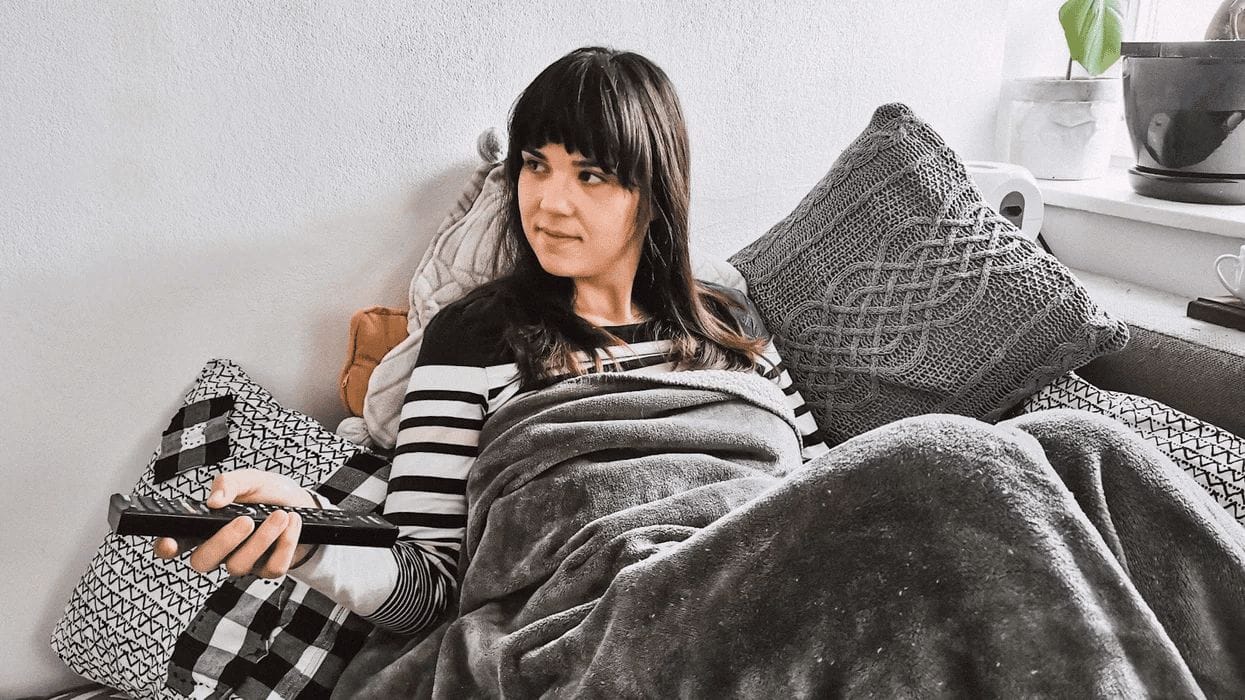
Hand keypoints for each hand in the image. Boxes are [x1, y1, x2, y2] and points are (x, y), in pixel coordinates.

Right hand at [152, 469, 317, 577]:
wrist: (304, 504)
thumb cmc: (269, 493)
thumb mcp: (250, 479)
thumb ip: (229, 483)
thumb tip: (214, 500)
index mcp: (207, 526)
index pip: (177, 541)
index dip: (167, 547)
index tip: (170, 542)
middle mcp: (220, 549)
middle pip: (203, 562)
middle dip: (224, 541)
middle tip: (247, 520)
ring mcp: (243, 562)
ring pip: (239, 566)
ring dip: (263, 538)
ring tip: (281, 515)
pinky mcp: (268, 570)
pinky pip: (272, 568)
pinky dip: (285, 544)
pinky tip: (293, 524)